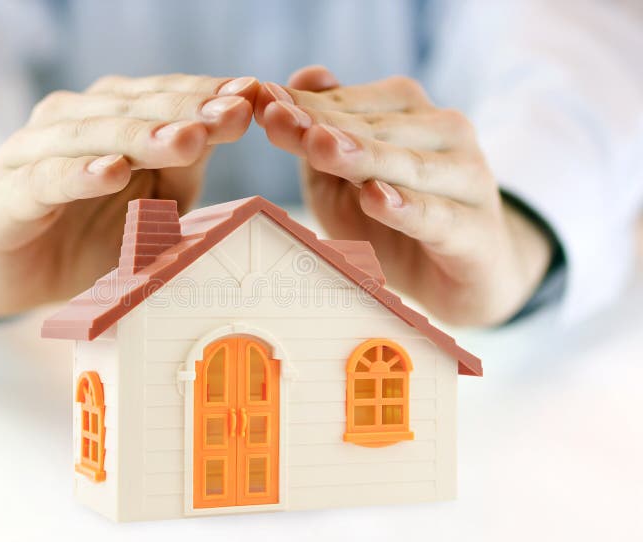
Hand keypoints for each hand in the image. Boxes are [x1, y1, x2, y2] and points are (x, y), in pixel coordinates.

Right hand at [0, 74, 257, 316]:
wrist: (14, 274)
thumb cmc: (89, 235)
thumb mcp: (152, 203)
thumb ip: (183, 167)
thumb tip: (232, 124)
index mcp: (107, 117)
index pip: (161, 96)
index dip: (205, 95)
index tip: (252, 95)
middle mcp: (70, 122)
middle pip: (132, 107)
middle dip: (186, 110)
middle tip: (232, 113)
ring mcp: (33, 153)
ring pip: (91, 135)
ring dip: (142, 137)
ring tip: (187, 141)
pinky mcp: (8, 195)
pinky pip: (46, 180)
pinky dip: (79, 174)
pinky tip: (112, 172)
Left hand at [256, 66, 551, 325]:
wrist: (467, 275)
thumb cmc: (397, 223)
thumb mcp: (345, 183)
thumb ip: (324, 134)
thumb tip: (307, 74)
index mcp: (411, 113)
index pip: (350, 104)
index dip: (303, 104)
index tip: (259, 100)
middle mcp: (445, 134)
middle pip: (374, 129)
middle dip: (321, 125)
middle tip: (276, 118)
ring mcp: (466, 179)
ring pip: (406, 165)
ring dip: (361, 156)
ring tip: (319, 147)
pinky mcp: (475, 230)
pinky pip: (436, 216)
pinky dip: (405, 208)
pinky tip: (376, 197)